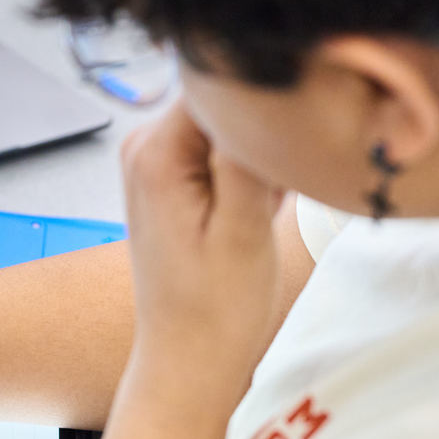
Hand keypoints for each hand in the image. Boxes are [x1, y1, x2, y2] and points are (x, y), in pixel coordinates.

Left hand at [119, 100, 284, 391]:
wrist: (189, 357)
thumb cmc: (217, 307)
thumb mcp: (244, 230)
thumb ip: (245, 157)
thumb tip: (255, 91)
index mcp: (155, 150)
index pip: (220, 81)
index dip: (266, 103)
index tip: (294, 139)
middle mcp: (143, 143)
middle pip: (223, 100)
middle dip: (264, 133)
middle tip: (279, 191)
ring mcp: (153, 158)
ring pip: (228, 125)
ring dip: (261, 157)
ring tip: (265, 208)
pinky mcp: (169, 176)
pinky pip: (221, 149)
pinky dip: (250, 173)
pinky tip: (255, 213)